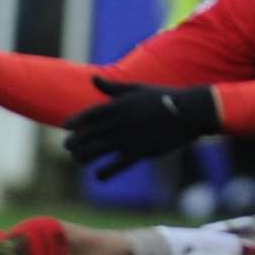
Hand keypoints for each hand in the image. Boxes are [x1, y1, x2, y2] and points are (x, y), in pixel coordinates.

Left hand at [64, 78, 219, 179]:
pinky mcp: (140, 152)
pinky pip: (116, 166)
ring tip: (80, 160)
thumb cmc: (163, 98)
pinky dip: (104, 173)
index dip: (74, 121)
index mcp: (119, 105)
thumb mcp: (137, 89)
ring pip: (97, 151)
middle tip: (69, 148)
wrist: (188, 112)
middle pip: (88, 135)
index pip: (88, 115)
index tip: (66, 127)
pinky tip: (99, 175)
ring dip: (84, 158)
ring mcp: (129, 137)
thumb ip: (113, 87)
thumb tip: (93, 78)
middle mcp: (120, 121)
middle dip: (74, 143)